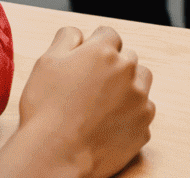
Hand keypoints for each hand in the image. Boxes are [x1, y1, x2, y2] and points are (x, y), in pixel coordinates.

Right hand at [0, 25, 154, 177]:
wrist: (55, 156)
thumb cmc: (47, 109)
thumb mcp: (46, 61)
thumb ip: (66, 38)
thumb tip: (78, 34)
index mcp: (103, 52)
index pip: (109, 34)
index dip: (96, 44)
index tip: (87, 59)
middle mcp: (127, 73)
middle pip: (128, 58)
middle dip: (113, 65)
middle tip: (92, 83)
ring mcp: (139, 103)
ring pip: (141, 83)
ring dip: (128, 86)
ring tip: (105, 101)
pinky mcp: (143, 130)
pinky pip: (143, 113)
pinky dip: (131, 114)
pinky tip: (109, 122)